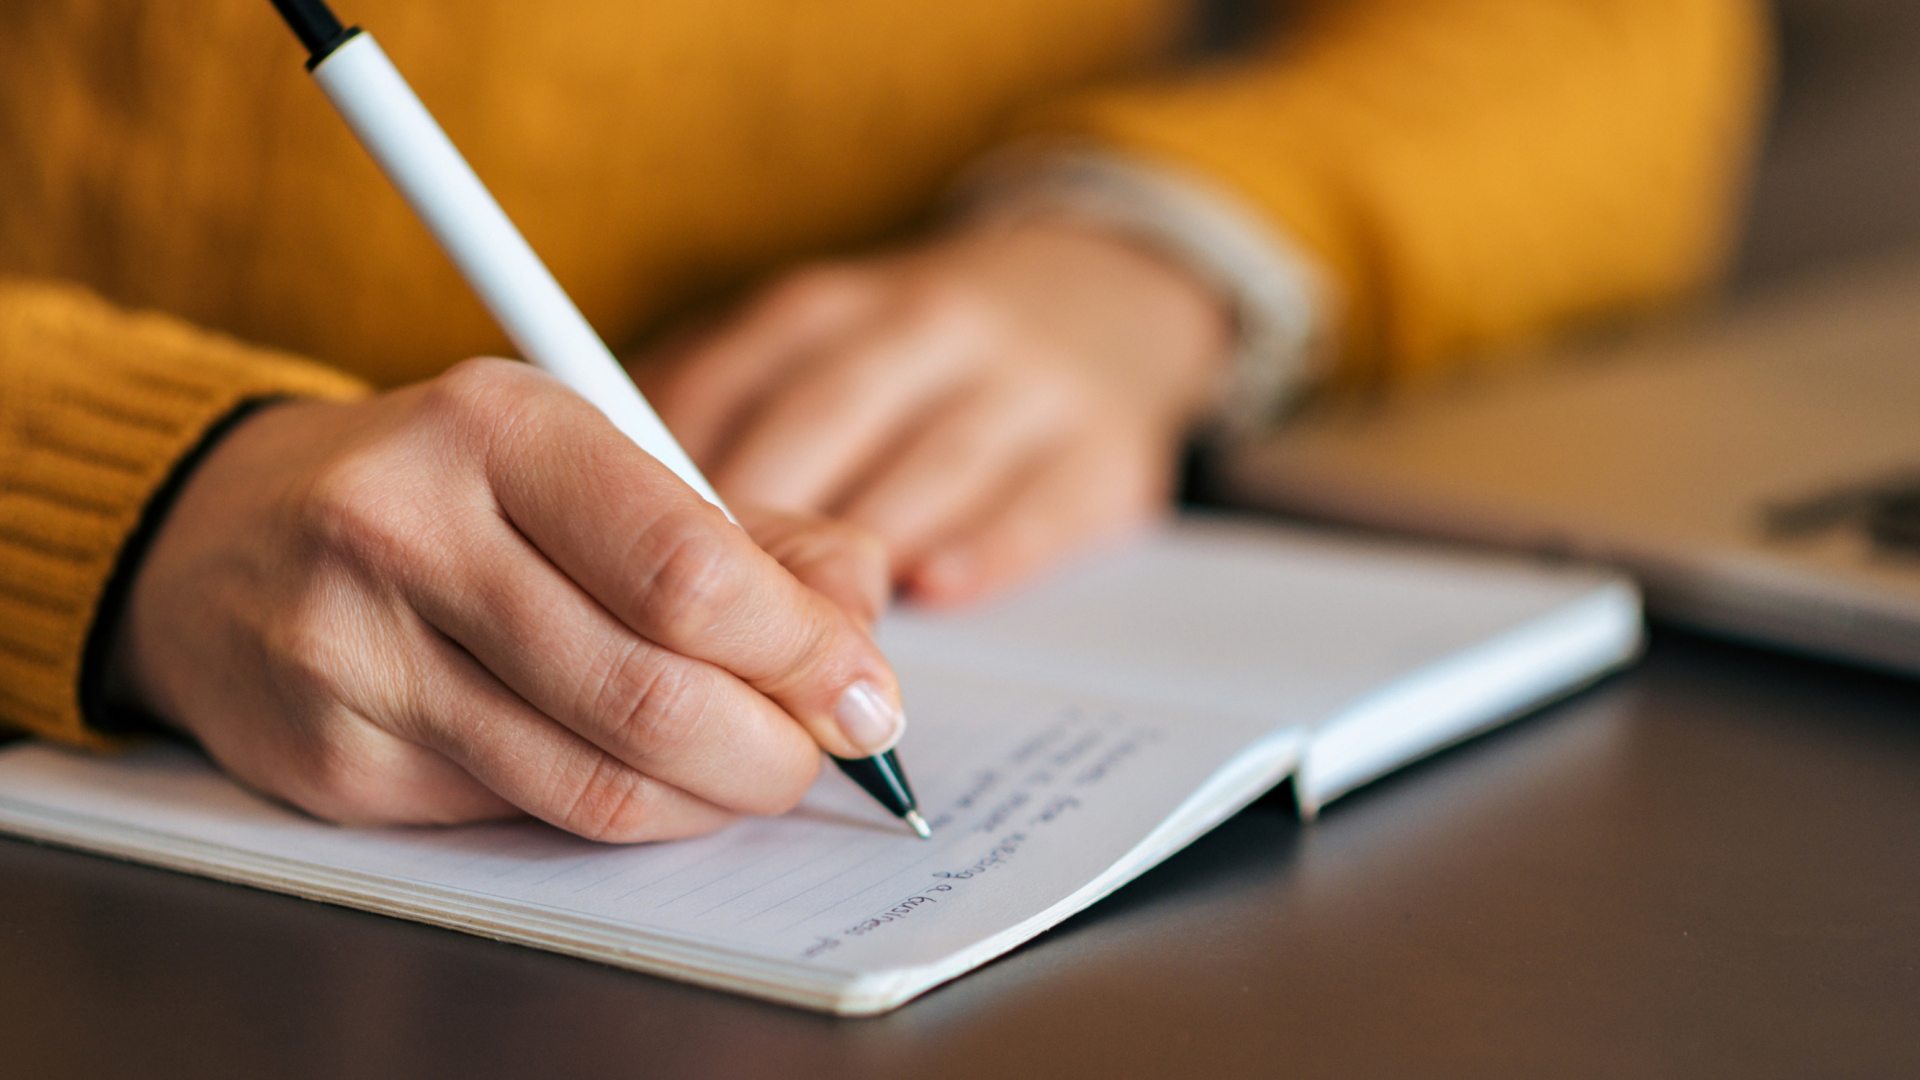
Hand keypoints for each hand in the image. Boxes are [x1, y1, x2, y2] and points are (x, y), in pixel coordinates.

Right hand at [105, 359, 902, 841]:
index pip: (688, 569)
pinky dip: (621, 813)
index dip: (803, 652)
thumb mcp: (592, 460)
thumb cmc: (450, 490)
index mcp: (498, 425)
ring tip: (749, 770)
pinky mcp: (334, 761)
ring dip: (710, 798)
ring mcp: (357, 654)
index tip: (865, 692)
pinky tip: (642, 776)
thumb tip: (859, 617)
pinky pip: (527, 817)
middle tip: (821, 752)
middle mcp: (409, 529)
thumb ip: (745, 531)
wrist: (223, 537)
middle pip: (652, 691)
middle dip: (774, 748)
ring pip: (595, 782)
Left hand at [637, 219, 1232, 604]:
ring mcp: (1023, 384)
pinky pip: (1039, 503)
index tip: (624, 560)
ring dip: (861, 554)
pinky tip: (935, 590)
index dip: (672, 479)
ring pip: (928, 464)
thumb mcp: (814, 352)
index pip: (729, 383)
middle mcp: (922, 328)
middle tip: (706, 625)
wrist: (1102, 298)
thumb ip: (720, 417)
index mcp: (827, 308)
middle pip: (822, 423)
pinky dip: (983, 549)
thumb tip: (602, 520)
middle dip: (759, 528)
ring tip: (806, 639)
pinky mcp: (1103, 449)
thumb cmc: (913, 362)